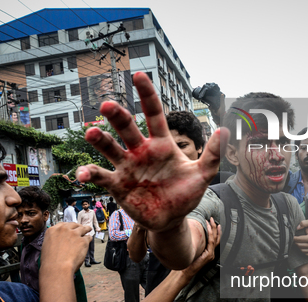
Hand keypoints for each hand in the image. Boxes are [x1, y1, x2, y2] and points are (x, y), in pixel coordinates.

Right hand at [41, 222, 91, 272]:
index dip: (68, 226)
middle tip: (80, 228)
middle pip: (73, 224)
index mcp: (52, 230)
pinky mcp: (83, 241)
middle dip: (77, 226)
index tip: (71, 228)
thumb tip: (59, 241)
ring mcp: (74, 234)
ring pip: (83, 228)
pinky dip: (89, 239)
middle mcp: (64, 230)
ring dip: (86, 229)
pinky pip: (88, 237)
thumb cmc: (50, 262)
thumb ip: (54, 240)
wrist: (57, 268)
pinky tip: (89, 240)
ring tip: (88, 229)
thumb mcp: (46, 246)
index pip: (63, 224)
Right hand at [76, 72, 228, 231]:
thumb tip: (224, 130)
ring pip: (110, 148)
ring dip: (100, 140)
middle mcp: (141, 151)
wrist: (171, 219)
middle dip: (117, 116)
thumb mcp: (203, 175)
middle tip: (107, 105)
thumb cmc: (185, 193)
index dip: (147, 95)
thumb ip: (212, 154)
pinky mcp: (118, 185)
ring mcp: (127, 167)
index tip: (138, 76)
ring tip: (91, 133)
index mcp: (161, 144)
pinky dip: (90, 173)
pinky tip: (83, 174)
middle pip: (127, 128)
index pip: (154, 114)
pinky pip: (101, 176)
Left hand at [181, 218, 220, 280]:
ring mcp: (211, 254)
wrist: (186, 271)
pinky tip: (208, 228)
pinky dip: (210, 234)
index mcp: (209, 252)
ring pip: (215, 239)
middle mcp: (212, 253)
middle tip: (213, 219)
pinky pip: (211, 242)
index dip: (215, 231)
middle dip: (215, 227)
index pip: (214, 239)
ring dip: (213, 229)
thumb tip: (192, 235)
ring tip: (211, 221)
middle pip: (216, 238)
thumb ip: (196, 245)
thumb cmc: (188, 262)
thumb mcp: (193, 251)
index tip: (213, 223)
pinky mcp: (209, 255)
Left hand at [294, 220, 307, 254]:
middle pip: (299, 245)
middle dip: (296, 242)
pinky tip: (303, 245)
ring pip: (301, 250)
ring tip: (299, 241)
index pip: (299, 240)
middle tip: (295, 239)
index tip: (293, 236)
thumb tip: (298, 228)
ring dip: (298, 246)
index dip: (294, 238)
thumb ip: (304, 223)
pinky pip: (305, 253)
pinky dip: (302, 250)